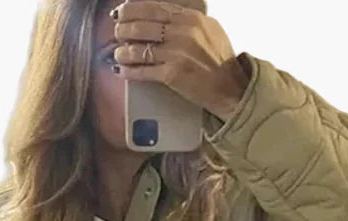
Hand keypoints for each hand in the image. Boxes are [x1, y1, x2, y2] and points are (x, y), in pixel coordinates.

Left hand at [110, 0, 250, 119]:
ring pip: (139, 49)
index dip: (131, 8)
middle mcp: (182, 32)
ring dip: (123, 51)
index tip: (120, 12)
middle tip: (117, 33)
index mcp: (190, 17)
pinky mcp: (172, 75)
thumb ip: (186, 20)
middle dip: (123, 29)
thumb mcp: (208, 29)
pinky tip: (122, 70)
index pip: (153, 7)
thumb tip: (163, 15)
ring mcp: (176, 53)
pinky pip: (143, 71)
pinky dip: (129, 70)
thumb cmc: (220, 59)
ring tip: (118, 53)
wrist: (230, 87)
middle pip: (141, 26)